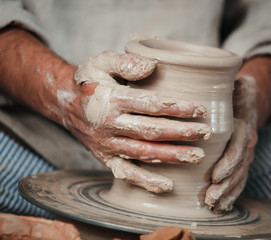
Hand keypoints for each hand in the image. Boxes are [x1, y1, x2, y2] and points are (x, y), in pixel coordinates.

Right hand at [58, 51, 210, 192]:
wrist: (64, 103)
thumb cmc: (89, 80)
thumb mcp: (101, 61)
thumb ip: (126, 62)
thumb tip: (153, 65)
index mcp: (111, 100)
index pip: (150, 105)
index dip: (178, 108)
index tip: (200, 109)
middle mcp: (109, 125)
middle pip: (151, 132)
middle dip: (181, 133)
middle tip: (206, 133)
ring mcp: (107, 145)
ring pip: (144, 153)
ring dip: (172, 156)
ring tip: (197, 156)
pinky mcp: (105, 158)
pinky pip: (126, 173)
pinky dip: (146, 182)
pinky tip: (167, 186)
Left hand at [205, 76, 257, 210]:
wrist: (248, 98)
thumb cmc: (234, 90)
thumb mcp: (233, 81)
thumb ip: (226, 82)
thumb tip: (217, 78)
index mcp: (244, 125)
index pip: (239, 146)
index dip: (229, 162)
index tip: (215, 176)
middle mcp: (248, 142)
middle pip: (239, 167)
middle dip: (225, 185)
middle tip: (210, 199)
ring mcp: (246, 153)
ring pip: (240, 177)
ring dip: (227, 193)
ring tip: (214, 206)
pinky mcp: (241, 160)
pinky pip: (239, 179)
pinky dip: (232, 194)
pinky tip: (222, 206)